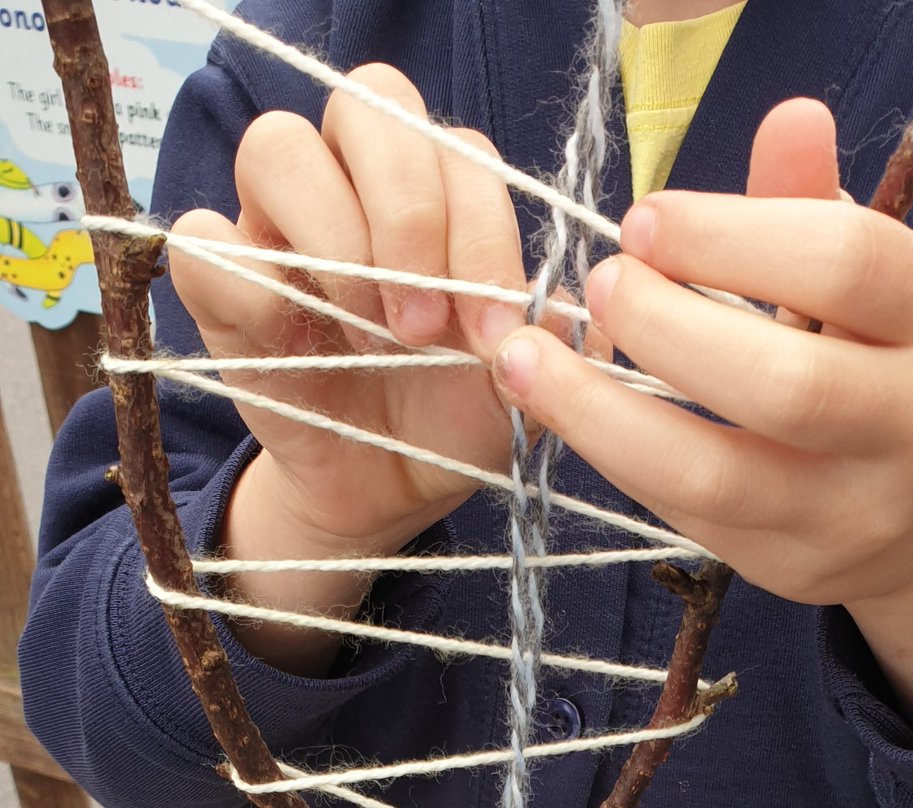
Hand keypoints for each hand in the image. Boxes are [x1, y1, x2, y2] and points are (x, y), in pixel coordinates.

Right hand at [168, 65, 536, 669]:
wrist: (387, 490)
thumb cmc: (457, 421)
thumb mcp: (525, 386)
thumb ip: (562, 334)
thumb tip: (598, 291)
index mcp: (438, 193)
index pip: (455, 147)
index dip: (479, 230)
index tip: (492, 333)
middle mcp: (355, 185)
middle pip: (364, 104)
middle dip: (408, 213)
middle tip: (423, 325)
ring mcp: (278, 226)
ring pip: (276, 147)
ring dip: (334, 240)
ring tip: (367, 335)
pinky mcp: (219, 284)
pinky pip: (205, 240)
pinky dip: (249, 283)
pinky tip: (292, 338)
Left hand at [492, 99, 912, 743]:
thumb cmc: (894, 368)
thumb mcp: (881, 283)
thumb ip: (818, 211)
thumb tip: (787, 118)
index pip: (845, 264)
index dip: (728, 235)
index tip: (644, 222)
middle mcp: (912, 425)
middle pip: (782, 383)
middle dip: (664, 328)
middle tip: (600, 284)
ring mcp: (850, 512)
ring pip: (714, 474)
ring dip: (600, 414)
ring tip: (526, 360)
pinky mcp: (791, 567)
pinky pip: (687, 516)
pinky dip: (616, 458)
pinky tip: (571, 412)